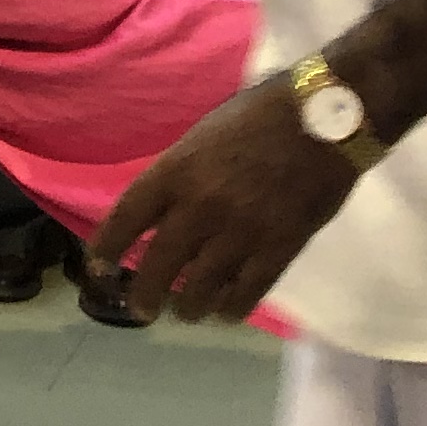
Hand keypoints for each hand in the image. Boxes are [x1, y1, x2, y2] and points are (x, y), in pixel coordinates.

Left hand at [87, 76, 356, 326]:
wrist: (327, 117)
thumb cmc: (262, 114)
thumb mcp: (204, 134)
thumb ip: (182, 174)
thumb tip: (164, 208)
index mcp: (178, 169)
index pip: (126, 217)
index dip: (106, 248)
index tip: (98, 268)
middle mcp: (201, 206)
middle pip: (158, 265)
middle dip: (143, 294)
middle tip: (140, 308)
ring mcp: (240, 232)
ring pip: (200, 289)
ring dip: (188, 307)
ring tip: (186, 311)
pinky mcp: (279, 249)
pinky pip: (246, 295)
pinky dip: (231, 309)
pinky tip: (225, 311)